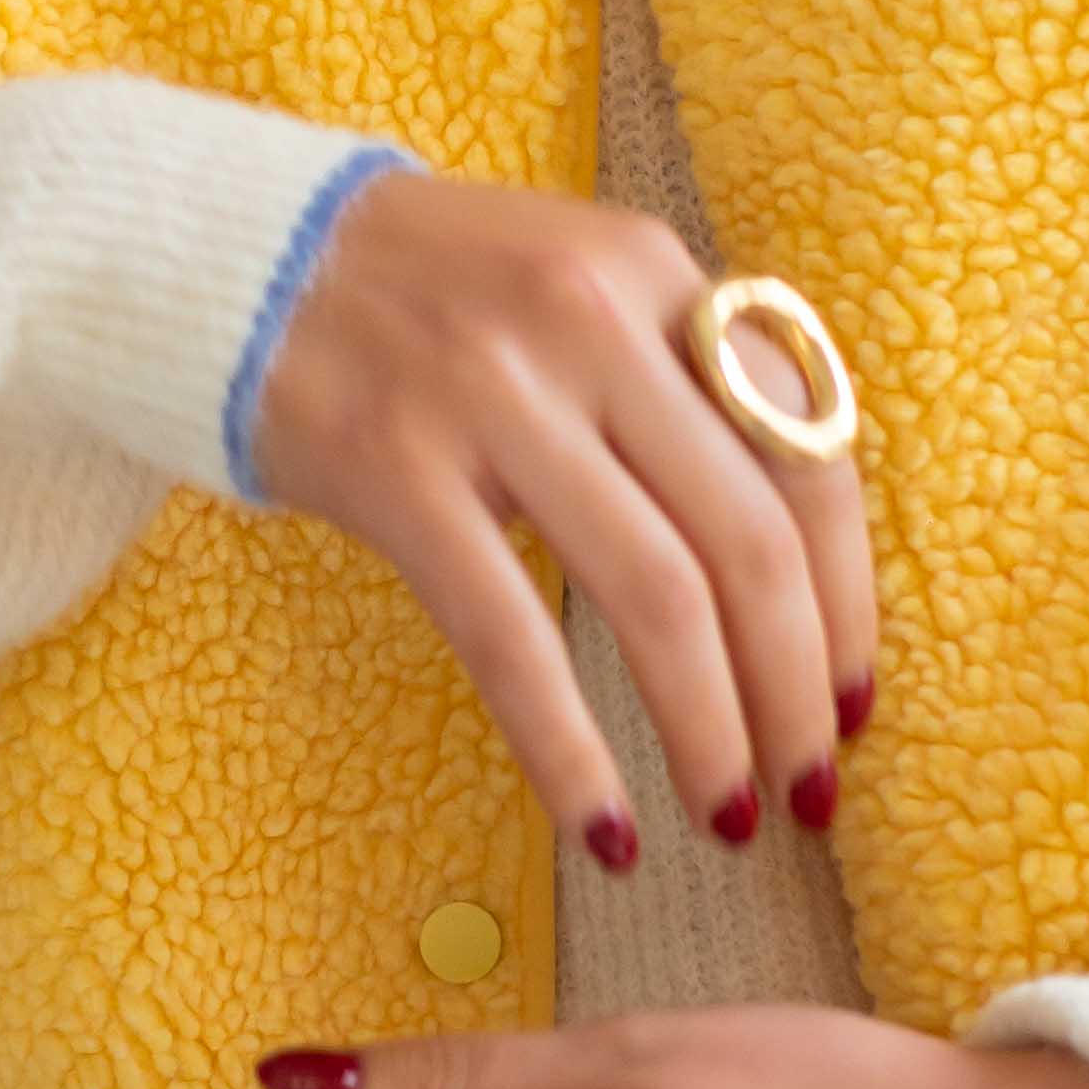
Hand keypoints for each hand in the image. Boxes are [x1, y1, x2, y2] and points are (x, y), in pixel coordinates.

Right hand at [248, 172, 876, 866]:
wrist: (235, 255)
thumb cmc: (431, 294)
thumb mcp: (578, 286)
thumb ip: (683, 379)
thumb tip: (798, 564)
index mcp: (653, 270)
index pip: (805, 450)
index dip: (846, 596)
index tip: (853, 698)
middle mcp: (588, 322)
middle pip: (748, 539)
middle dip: (797, 689)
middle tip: (808, 790)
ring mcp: (490, 394)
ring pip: (654, 597)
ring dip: (711, 732)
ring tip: (730, 817)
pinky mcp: (396, 469)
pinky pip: (510, 638)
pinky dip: (570, 752)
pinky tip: (606, 832)